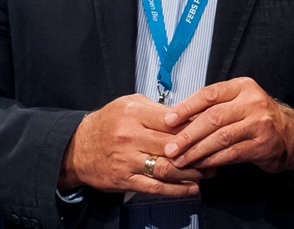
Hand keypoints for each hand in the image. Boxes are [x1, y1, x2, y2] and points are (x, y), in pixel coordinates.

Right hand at [59, 94, 205, 196]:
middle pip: (172, 144)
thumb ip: (156, 108)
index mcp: (134, 113)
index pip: (172, 120)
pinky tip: (191, 188)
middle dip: (198, 149)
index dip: (194, 124)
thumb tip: (186, 113)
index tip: (211, 128)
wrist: (78, 147)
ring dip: (191, 172)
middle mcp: (131, 136)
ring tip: (208, 171)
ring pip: (166, 167)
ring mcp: (127, 160)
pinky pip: (154, 186)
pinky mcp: (125, 180)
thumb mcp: (129, 103)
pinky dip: (175, 189)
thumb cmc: (108, 122)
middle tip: (216, 152)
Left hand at [163, 77, 293, 177]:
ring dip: (197, 150)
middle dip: (188, 134)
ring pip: (221, 137)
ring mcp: (260, 124)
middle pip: (213, 117)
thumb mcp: (239, 102)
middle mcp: (253, 102)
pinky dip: (212, 160)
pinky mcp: (262, 145)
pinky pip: (231, 153)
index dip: (186, 107)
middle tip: (171, 147)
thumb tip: (178, 120)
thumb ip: (213, 107)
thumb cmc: (256, 117)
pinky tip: (200, 164)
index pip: (209, 94)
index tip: (168, 120)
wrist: (290, 134)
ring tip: (181, 159)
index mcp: (243, 87)